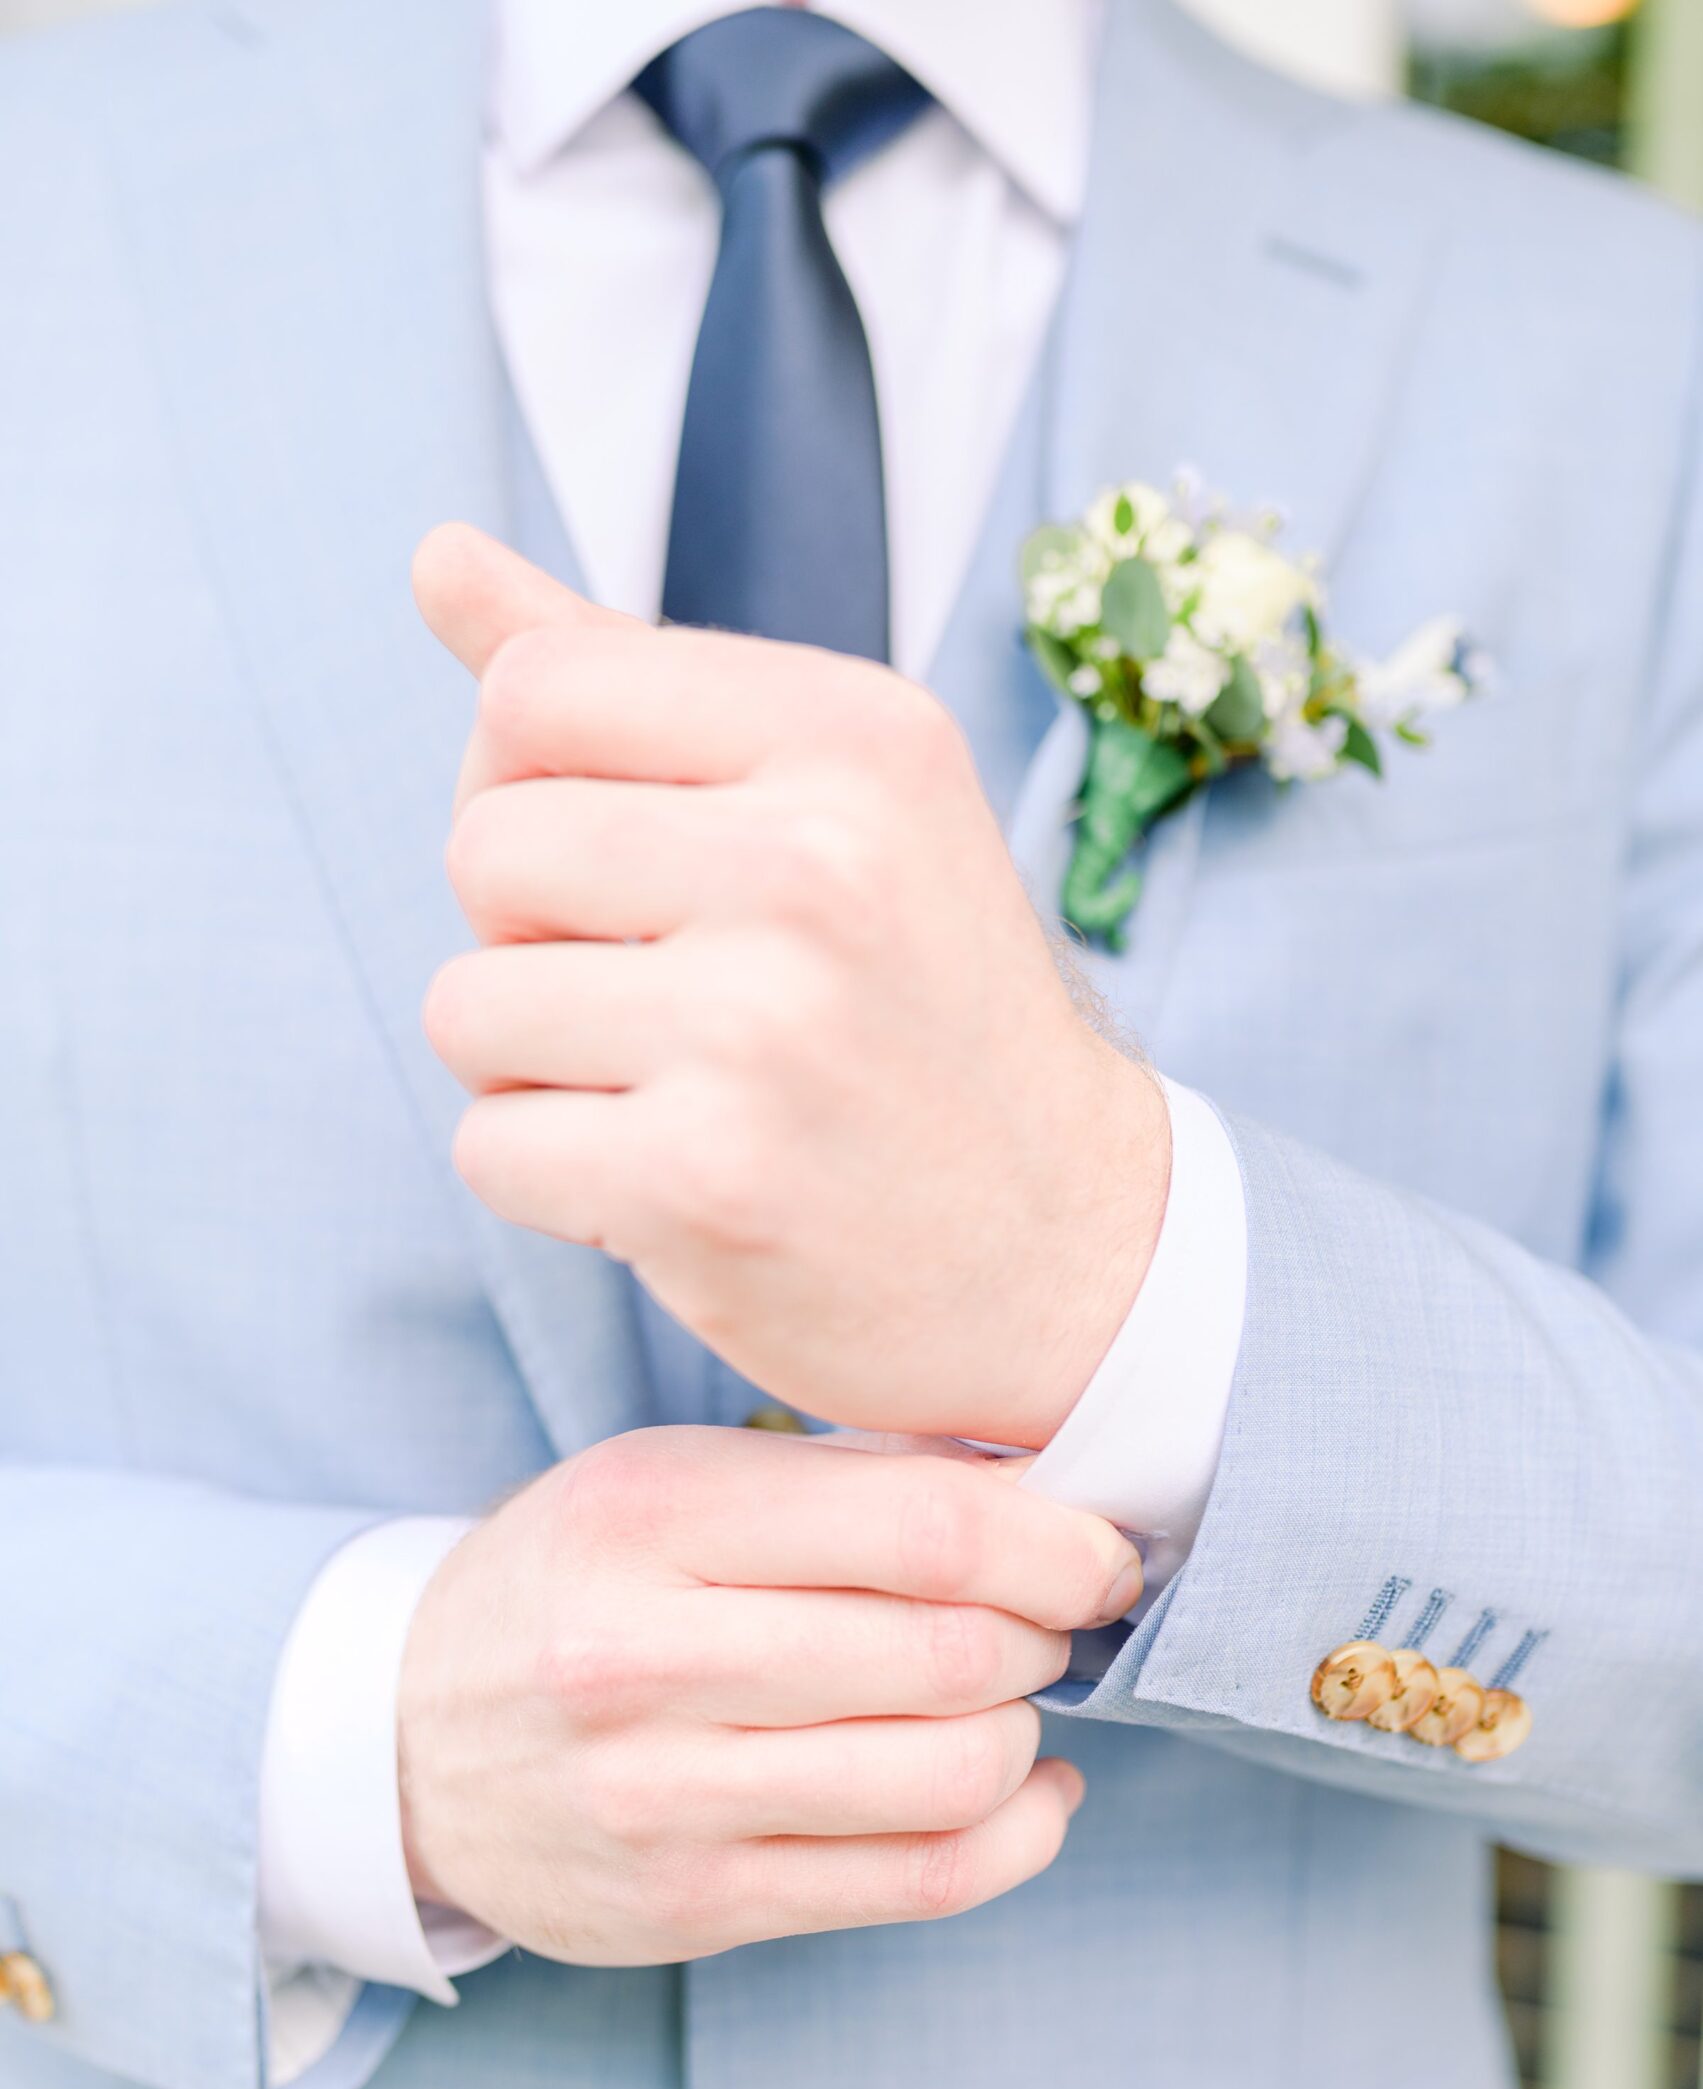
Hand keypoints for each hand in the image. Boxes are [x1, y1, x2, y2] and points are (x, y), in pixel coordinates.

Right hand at [396, 1426, 1141, 1964]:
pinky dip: (1017, 1834)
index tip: (1100, 1552)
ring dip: (1023, 1732)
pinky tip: (1027, 1792)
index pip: (923, 1526)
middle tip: (1049, 1620)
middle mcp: (645, 1657)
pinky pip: (917, 1882)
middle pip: (948, 1653)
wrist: (399, 1743)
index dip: (1055, 1541)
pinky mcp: (692, 1905)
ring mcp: (664, 1797)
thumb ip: (837, 1480)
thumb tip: (1046, 1487)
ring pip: (948, 1775)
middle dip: (1042, 1634)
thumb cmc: (575, 1586)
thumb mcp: (665, 1482)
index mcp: (650, 1517)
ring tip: (1011, 1699)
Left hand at [413, 526, 1170, 1448]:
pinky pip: (489, 1148)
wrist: (1067, 1251)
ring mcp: (764, 1029)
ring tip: (679, 1096)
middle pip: (483, 847)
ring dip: (537, 1071)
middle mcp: (820, 862)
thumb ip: (628, 675)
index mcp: (856, 734)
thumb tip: (436, 556)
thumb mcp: (831, 802)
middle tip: (673, 1003)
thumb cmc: (918, 1013)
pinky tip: (677, 1188)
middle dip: (533, 940)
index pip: (533, 689)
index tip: (631, 868)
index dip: (529, 787)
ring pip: (465, 1007)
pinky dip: (555, 1184)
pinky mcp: (706, 1181)